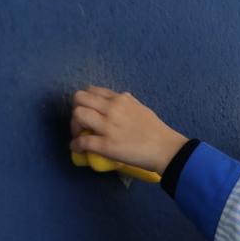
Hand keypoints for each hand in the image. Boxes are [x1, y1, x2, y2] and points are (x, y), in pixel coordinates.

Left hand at [70, 86, 187, 173]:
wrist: (165, 149)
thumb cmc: (156, 130)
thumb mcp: (141, 108)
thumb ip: (127, 102)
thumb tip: (120, 97)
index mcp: (121, 99)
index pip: (92, 90)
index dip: (85, 100)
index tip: (88, 110)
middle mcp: (112, 109)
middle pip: (79, 99)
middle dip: (76, 110)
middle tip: (81, 123)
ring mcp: (108, 127)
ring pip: (77, 116)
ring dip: (74, 126)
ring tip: (80, 135)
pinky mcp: (105, 145)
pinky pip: (81, 141)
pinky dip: (75, 145)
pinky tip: (78, 148)